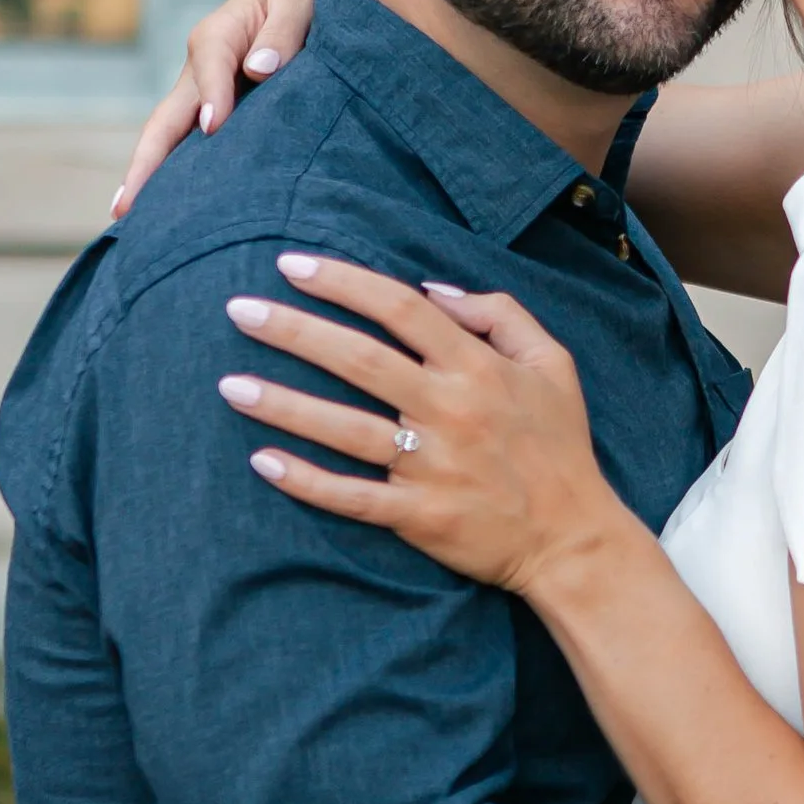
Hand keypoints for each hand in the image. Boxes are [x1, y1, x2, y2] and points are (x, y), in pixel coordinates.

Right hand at [111, 0, 319, 218]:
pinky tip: (163, 211)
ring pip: (169, 137)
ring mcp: (199, 96)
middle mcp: (199, 69)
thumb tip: (259, 69)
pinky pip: (188, 146)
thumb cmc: (303, 2)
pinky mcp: (212, 115)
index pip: (210, 64)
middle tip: (125, 203)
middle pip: (166, 116)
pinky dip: (172, 175)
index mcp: (218, 34)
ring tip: (127, 218)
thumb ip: (283, 31)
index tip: (214, 128)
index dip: (212, 96)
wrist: (303, 7)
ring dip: (148, 174)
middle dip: (145, 159)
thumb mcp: (299, 2)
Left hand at [220, 255, 626, 596]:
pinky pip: (351, 497)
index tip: (293, 265)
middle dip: (294, 330)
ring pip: (344, 428)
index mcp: (478, 368)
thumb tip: (433, 290)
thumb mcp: (552, 363)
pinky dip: (306, 481)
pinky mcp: (419, 517)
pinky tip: (262, 462)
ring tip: (229, 385)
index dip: (344, 282)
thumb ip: (500, 314)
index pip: (400, 309)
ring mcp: (432, 466)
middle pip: (359, 359)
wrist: (574, 539)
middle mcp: (450, 410)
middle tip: (239, 310)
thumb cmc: (559, 446)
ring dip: (283, 404)